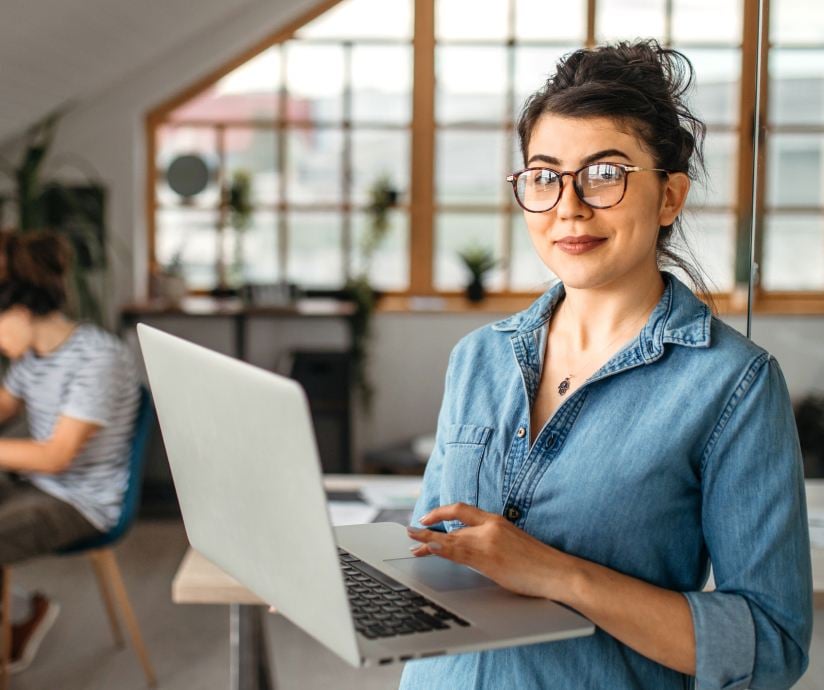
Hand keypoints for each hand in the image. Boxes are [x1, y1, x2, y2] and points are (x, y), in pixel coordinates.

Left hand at [406, 503, 574, 599]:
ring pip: (452, 539)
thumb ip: (489, 542)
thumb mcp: (512, 544)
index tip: (426, 516)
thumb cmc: (538, 563)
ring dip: (429, 540)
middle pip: (453, 526)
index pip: (463, 509)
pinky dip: (441, 549)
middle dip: (430, 531)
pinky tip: (430, 548)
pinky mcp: (489, 558)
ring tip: (412, 542)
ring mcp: (489, 541)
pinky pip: (459, 553)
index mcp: (497, 521)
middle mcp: (491, 527)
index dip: (442, 511)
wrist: (558, 571)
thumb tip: (468, 551)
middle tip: (411, 533)